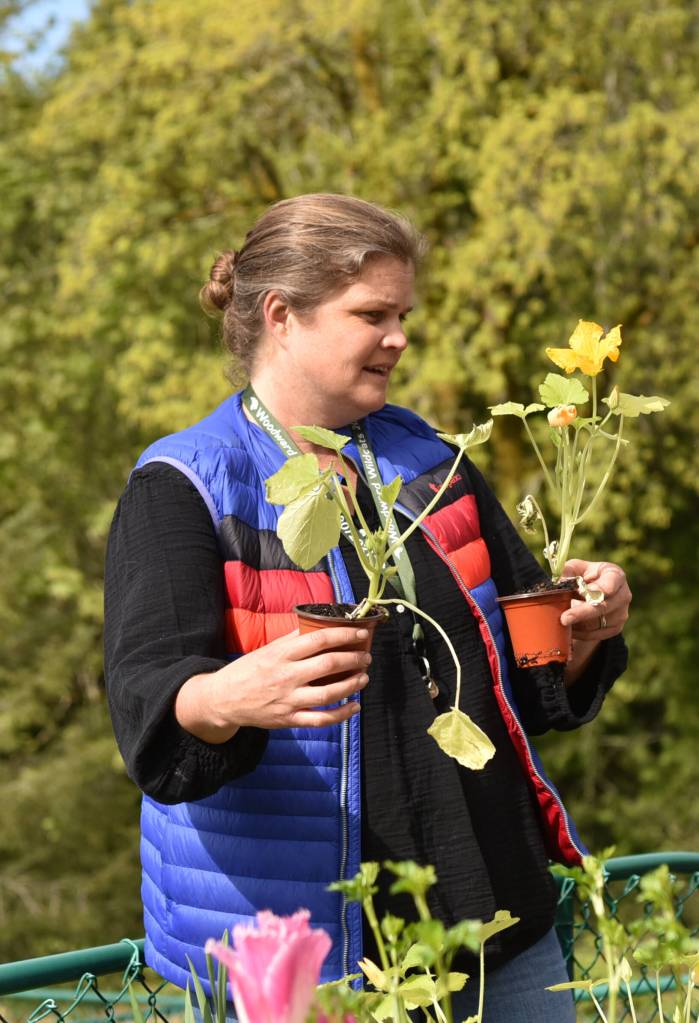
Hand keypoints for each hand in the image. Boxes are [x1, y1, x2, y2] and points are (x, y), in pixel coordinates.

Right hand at [175, 626, 371, 741]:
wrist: (225, 698)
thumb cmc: (250, 669)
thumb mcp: (269, 648)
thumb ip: (294, 638)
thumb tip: (321, 625)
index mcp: (282, 654)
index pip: (319, 640)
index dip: (345, 636)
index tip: (361, 634)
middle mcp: (287, 676)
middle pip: (329, 665)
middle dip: (354, 660)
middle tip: (366, 657)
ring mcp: (289, 700)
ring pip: (329, 693)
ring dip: (352, 685)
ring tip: (364, 677)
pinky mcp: (289, 719)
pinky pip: (321, 719)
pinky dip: (342, 714)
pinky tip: (354, 706)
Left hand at [561, 559, 631, 639]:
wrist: (591, 593)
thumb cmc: (581, 576)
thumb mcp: (574, 568)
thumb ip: (566, 572)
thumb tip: (557, 584)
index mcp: (615, 574)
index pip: (611, 582)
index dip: (597, 589)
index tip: (581, 593)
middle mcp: (623, 594)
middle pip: (604, 607)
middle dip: (582, 613)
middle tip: (564, 619)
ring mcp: (621, 613)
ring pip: (598, 624)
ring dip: (578, 625)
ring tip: (561, 623)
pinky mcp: (615, 628)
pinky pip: (596, 635)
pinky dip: (581, 634)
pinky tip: (569, 630)